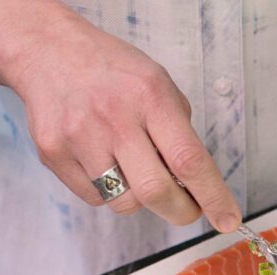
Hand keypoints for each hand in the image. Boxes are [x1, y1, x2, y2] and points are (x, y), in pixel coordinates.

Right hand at [6, 5, 240, 230]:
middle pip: (156, 191)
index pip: (189, 160)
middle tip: (188, 208)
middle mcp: (114, 118)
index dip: (212, 196)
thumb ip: (181, 134)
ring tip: (135, 168)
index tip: (227, 219)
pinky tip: (105, 161)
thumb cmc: (114, 73)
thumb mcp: (160, 87)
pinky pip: (95, 198)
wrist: (49, 52)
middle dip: (181, 211)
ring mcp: (80, 137)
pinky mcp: (54, 154)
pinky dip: (109, 191)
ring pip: (125, 202)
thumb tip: (199, 186)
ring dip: (141, 199)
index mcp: (151, 98)